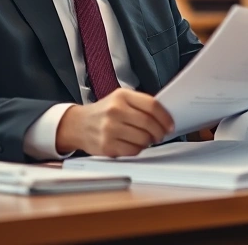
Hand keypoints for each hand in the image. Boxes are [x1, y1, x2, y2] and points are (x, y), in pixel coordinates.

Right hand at [55, 89, 174, 156]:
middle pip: (149, 123)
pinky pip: (133, 150)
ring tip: (146, 139)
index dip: (165, 117)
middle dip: (160, 132)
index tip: (170, 125)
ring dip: (149, 141)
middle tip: (161, 135)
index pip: (152, 105)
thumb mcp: (119, 100)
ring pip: (143, 139)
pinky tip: (134, 144)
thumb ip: (139, 105)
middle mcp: (115, 110)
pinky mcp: (107, 145)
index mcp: (121, 96)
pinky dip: (138, 149)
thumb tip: (164, 118)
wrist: (77, 124)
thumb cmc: (103, 112)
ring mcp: (110, 128)